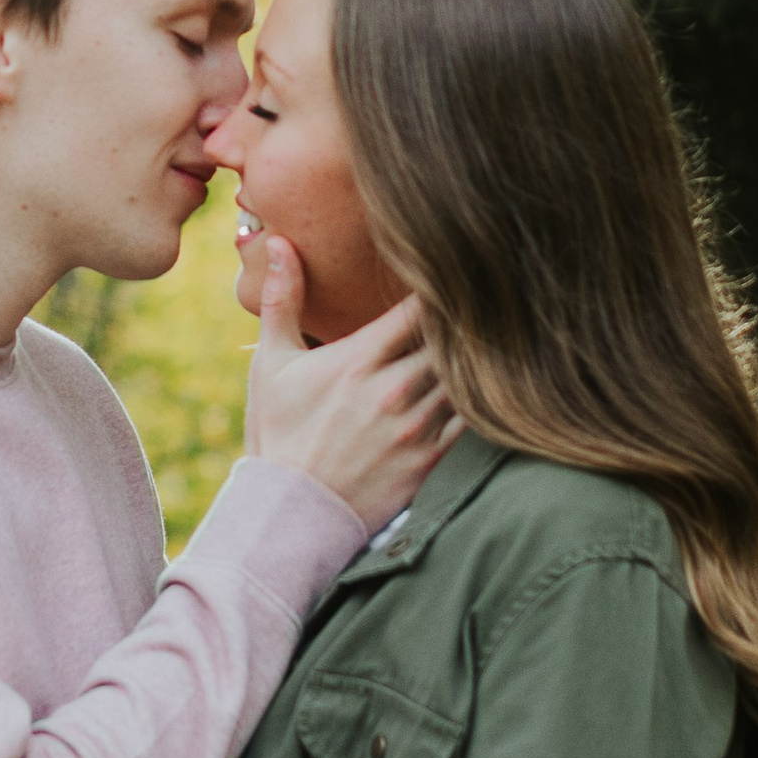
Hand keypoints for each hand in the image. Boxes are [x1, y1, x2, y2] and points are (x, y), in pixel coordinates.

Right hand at [245, 240, 456, 531]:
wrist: (290, 515)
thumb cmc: (279, 434)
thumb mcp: (271, 365)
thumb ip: (282, 301)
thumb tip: (281, 242)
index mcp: (357, 360)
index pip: (417, 308)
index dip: (438, 285)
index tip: (449, 270)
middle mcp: (392, 391)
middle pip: (449, 338)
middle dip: (462, 319)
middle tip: (480, 297)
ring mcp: (415, 428)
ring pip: (464, 377)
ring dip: (473, 358)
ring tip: (486, 336)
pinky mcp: (430, 461)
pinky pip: (471, 421)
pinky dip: (479, 400)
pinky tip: (482, 386)